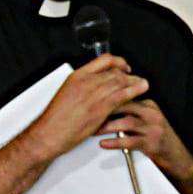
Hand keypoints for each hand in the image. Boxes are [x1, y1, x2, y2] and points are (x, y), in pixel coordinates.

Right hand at [28, 56, 148, 162]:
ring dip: (134, 82)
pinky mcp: (99, 108)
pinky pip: (121, 96)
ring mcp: (94, 95)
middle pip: (114, 71)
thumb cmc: (54, 119)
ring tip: (143, 84)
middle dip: (129, 74)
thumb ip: (82, 87)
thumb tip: (94, 87)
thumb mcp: (66, 94)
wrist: (49, 133)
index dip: (118, 62)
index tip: (123, 66)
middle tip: (136, 78)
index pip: (103, 60)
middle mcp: (86, 82)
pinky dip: (132, 93)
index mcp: (77, 76)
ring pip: (120, 82)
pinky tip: (139, 92)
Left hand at [99, 99, 192, 177]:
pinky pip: (130, 141)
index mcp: (148, 104)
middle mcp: (151, 113)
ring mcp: (153, 128)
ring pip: (126, 123)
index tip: (92, 98)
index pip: (126, 95)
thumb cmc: (157, 138)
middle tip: (89, 113)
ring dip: (107, 126)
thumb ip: (130, 112)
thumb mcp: (146, 119)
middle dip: (105, 109)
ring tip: (93, 129)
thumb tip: (107, 106)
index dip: (108, 96)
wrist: (176, 156)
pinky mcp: (152, 143)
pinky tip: (104, 143)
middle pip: (125, 106)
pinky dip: (115, 142)